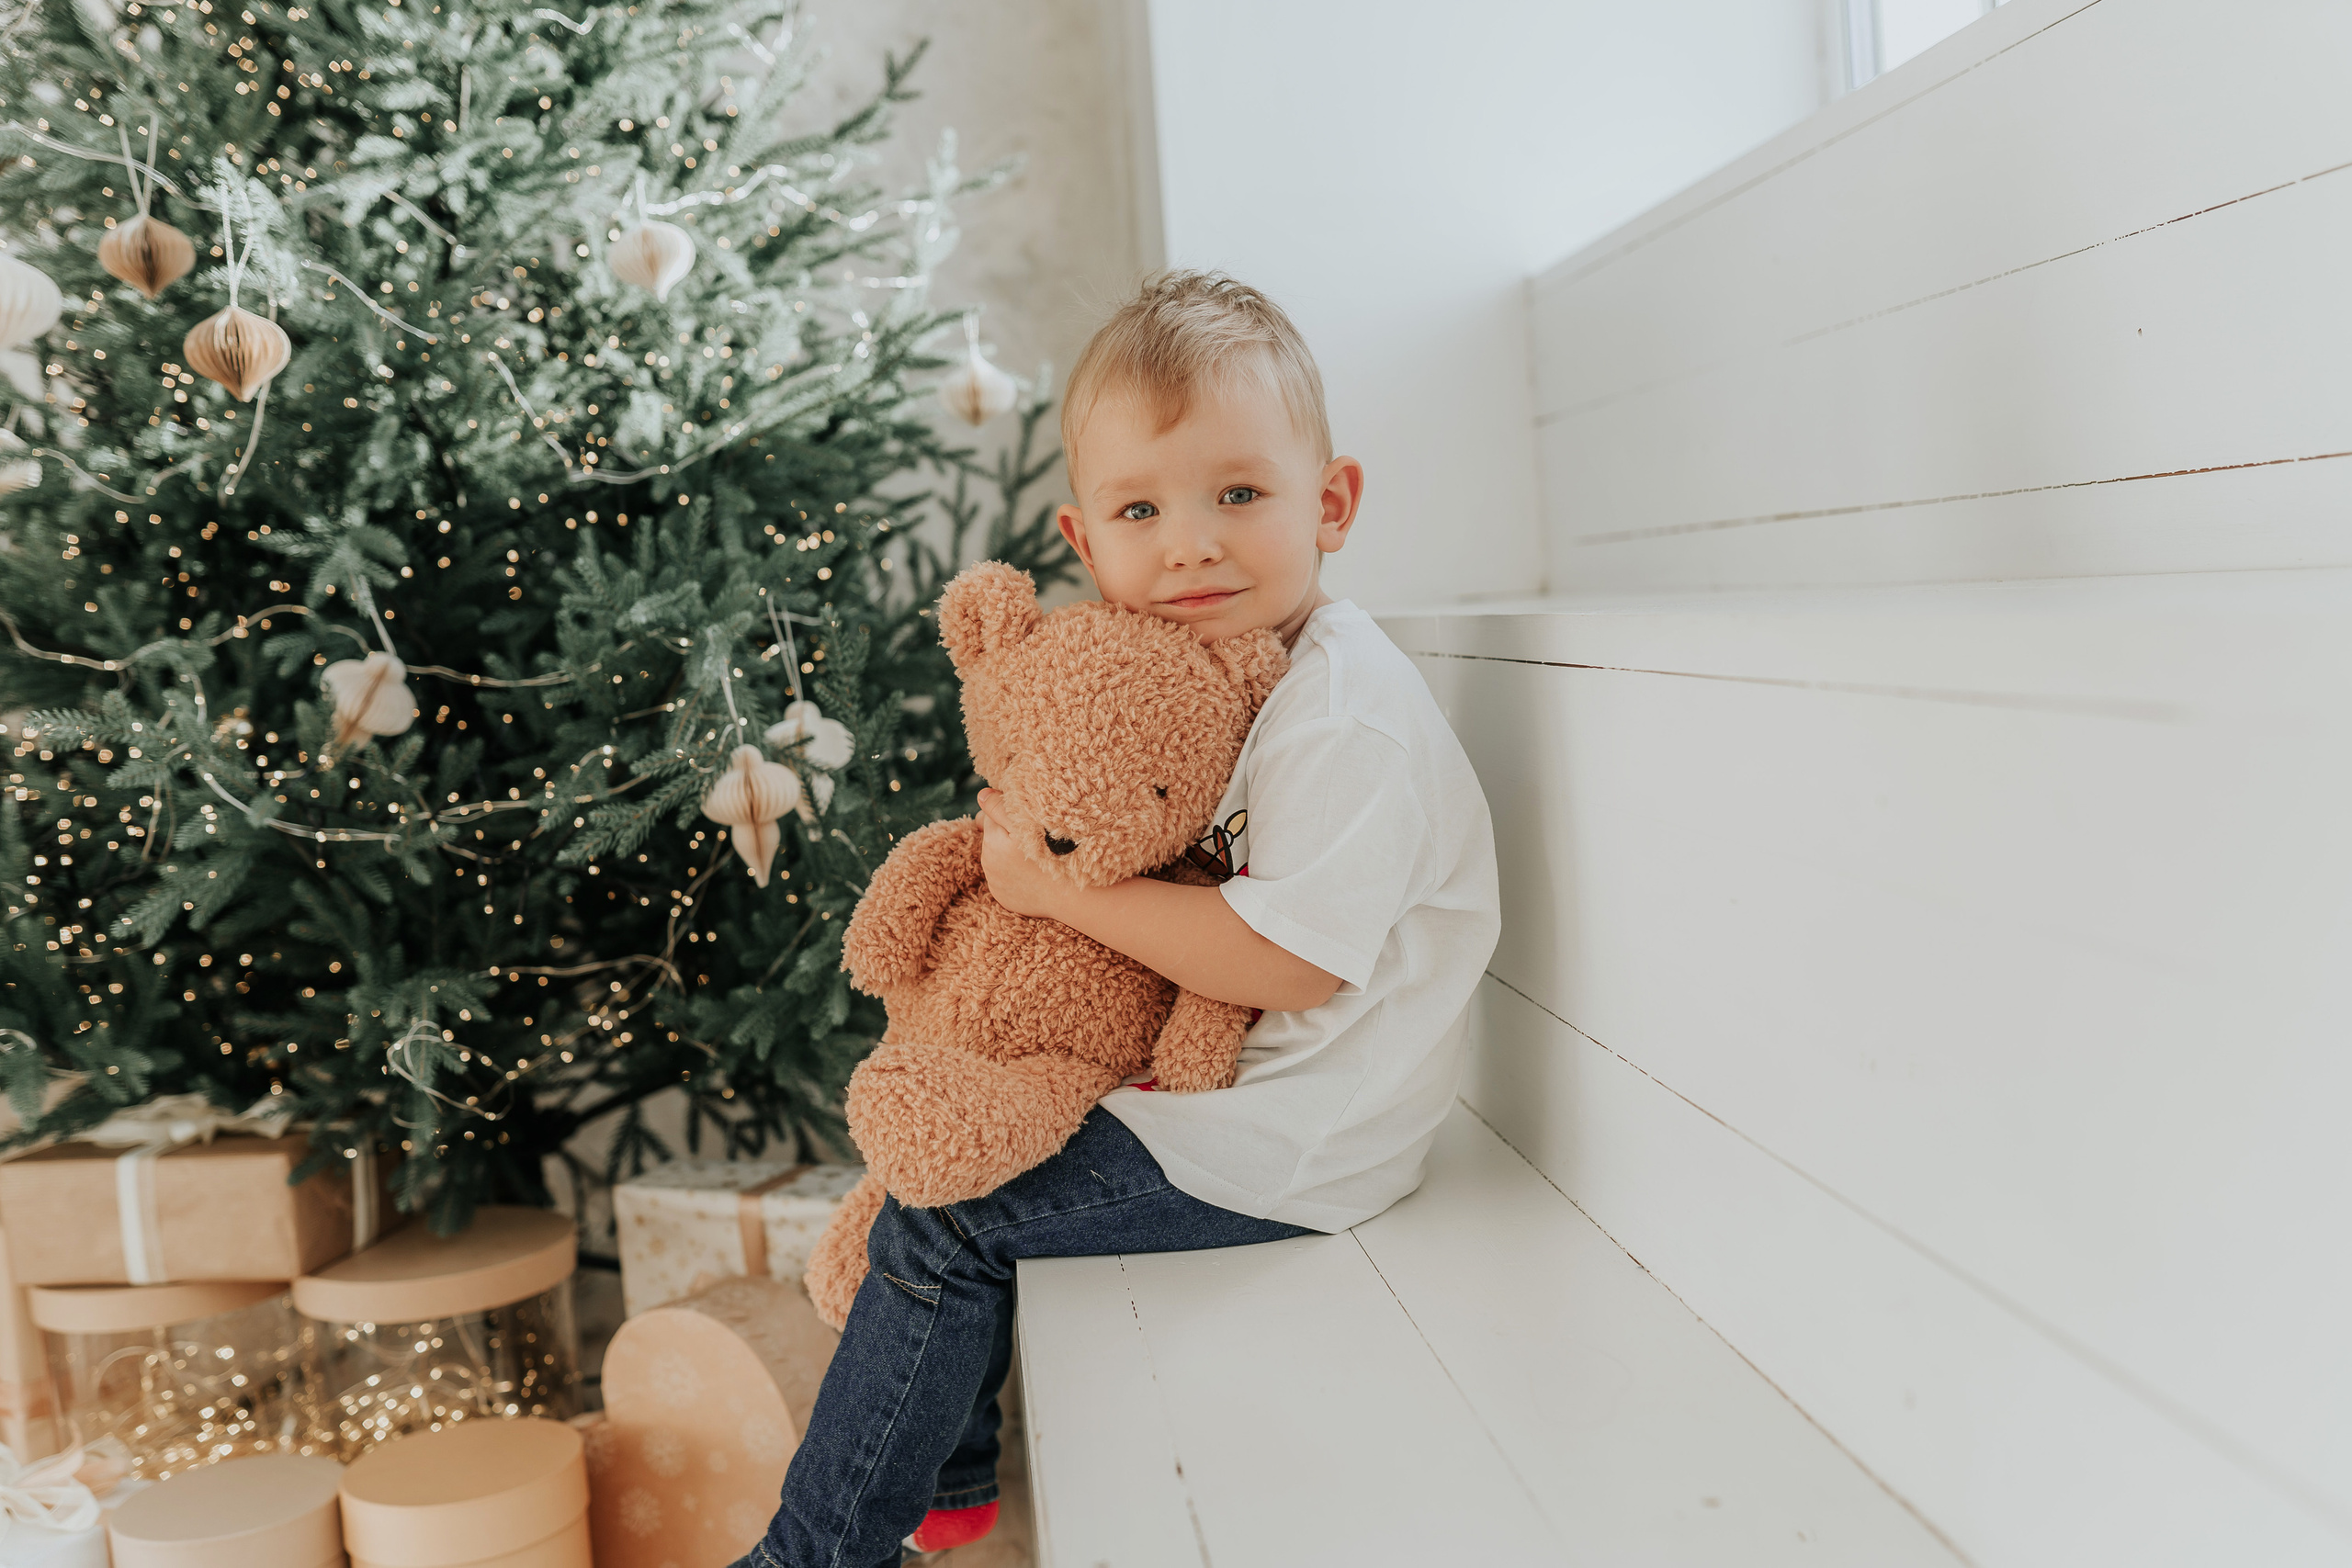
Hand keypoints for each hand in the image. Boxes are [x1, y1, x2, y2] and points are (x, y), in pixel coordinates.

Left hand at [977, 788, 1071, 919]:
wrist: (1072, 897)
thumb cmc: (1056, 856)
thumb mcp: (1029, 824)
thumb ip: (1001, 808)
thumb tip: (981, 796)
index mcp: (992, 841)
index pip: (988, 816)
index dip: (1007, 813)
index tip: (1026, 819)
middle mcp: (988, 864)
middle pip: (993, 838)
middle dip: (1007, 834)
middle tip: (1034, 838)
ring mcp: (996, 884)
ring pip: (999, 857)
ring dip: (1011, 853)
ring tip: (1036, 857)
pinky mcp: (1005, 898)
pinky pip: (1006, 878)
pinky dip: (1016, 873)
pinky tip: (1034, 874)